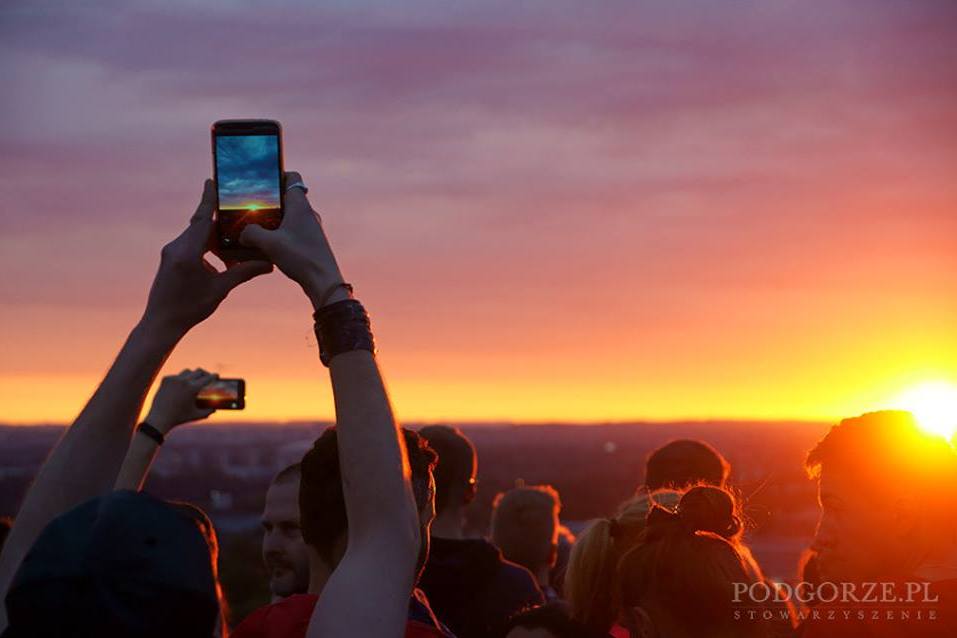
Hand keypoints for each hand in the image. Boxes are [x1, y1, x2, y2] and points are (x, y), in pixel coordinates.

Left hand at [143, 180, 273, 335]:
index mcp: (187, 251)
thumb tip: (268, 263)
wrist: (161, 323)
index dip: (209, 199)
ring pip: (196, 234)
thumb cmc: (189, 308)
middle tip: (234, 206)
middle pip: (201, 224)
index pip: (202, 218)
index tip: (212, 181)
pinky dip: (206, 244)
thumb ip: (243, 273)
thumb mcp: (220, 290)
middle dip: (218, 216)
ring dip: (214, 234)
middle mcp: (176, 247)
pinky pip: (191, 243)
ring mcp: (171, 252)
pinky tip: (220, 252)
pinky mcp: (171, 258)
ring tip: (233, 236)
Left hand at [144, 369, 218, 433]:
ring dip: (193, 375)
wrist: (159, 418)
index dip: (213, 376)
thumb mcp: (196, 415)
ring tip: (194, 380)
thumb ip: (208, 412)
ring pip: (187, 371)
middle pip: (198, 371)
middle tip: (207, 377)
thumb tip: (214, 410)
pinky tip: (181, 384)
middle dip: (205, 373)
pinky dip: (180, 379)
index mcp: (193, 388)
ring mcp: (174, 379)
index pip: (207, 378)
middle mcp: (184, 381)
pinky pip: (176, 376)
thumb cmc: (179, 418)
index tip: (216, 375)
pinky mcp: (166, 379)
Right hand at [239, 171, 346, 309]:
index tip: (262, 180)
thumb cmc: (301, 258)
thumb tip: (243, 234)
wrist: (324, 282)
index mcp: (300, 206)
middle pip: (288, 197)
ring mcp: (312, 228)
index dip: (278, 175)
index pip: (292, 178)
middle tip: (252, 207)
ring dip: (275, 219)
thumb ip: (251, 234)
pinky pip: (294, 230)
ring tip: (257, 228)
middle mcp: (308, 213)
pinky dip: (282, 233)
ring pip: (290, 216)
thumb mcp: (268, 244)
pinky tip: (269, 245)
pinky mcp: (312, 242)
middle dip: (270, 201)